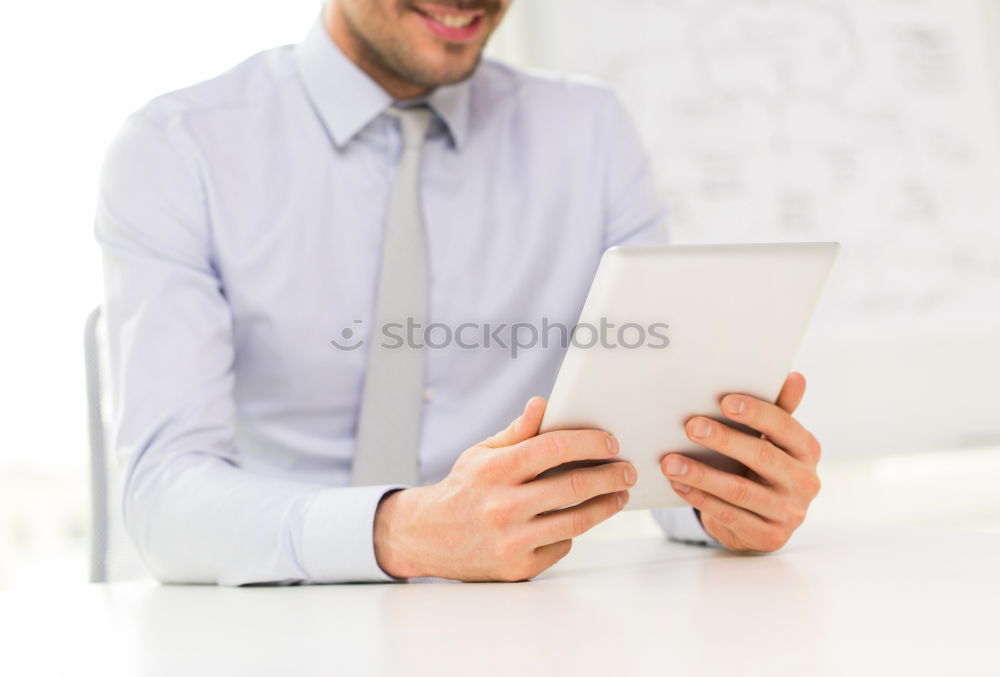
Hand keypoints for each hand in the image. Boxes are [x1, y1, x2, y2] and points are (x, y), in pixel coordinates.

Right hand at [373, 397, 634, 580]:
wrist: (427, 537)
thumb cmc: (463, 489)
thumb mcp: (481, 453)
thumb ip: (517, 432)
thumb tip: (544, 403)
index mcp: (493, 470)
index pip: (553, 448)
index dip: (589, 442)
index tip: (611, 441)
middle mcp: (502, 506)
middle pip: (573, 486)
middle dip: (609, 475)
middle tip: (627, 470)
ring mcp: (510, 540)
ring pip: (576, 522)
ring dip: (606, 506)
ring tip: (619, 494)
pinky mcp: (518, 567)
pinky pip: (562, 546)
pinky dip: (575, 531)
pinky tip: (582, 518)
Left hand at [660, 372, 820, 551]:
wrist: (766, 518)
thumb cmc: (765, 466)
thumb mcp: (774, 440)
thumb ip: (779, 410)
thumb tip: (794, 377)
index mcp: (808, 451)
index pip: (785, 427)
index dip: (756, 413)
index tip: (724, 401)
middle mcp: (805, 482)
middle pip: (762, 458)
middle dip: (724, 441)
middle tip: (690, 427)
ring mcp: (789, 513)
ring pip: (740, 490)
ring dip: (701, 475)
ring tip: (670, 462)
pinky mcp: (769, 536)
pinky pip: (729, 515)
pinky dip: (700, 498)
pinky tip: (678, 485)